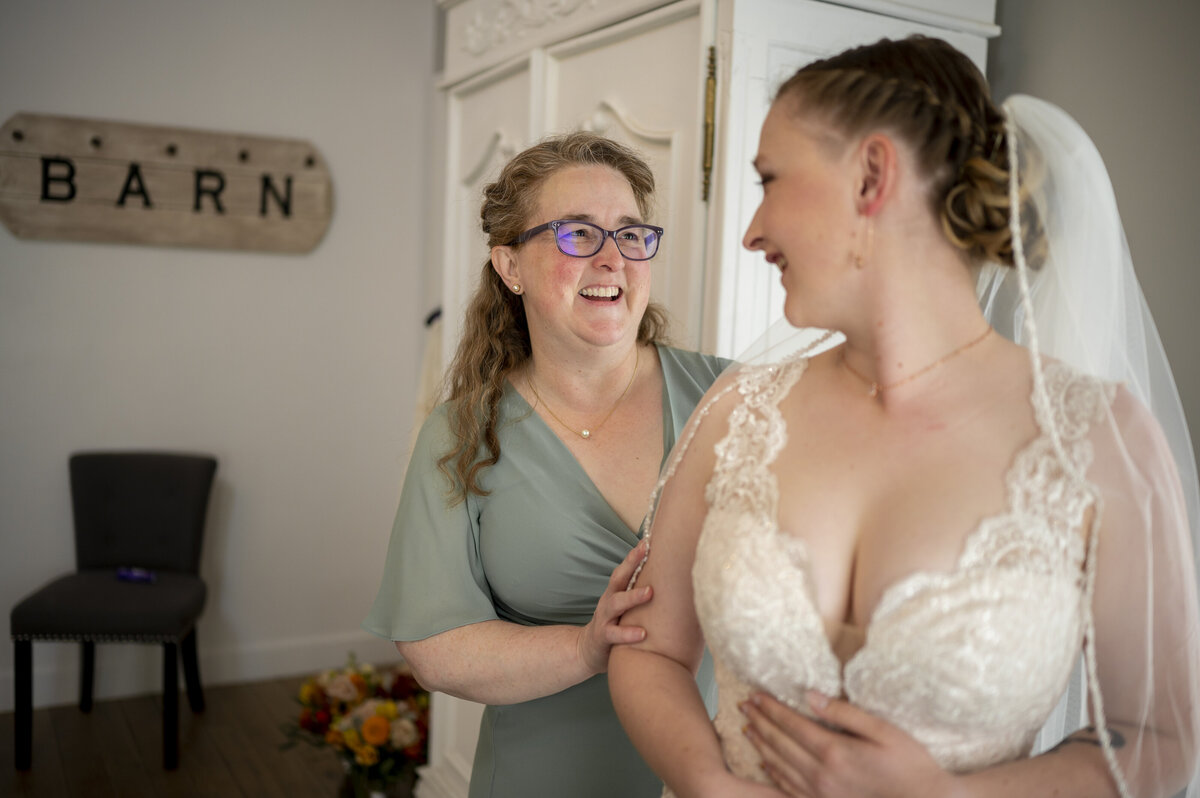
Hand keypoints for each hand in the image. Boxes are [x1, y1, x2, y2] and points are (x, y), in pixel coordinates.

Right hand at [577, 539, 653, 673]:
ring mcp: (604, 618)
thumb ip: (643, 595)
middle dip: (631, 563)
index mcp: (616, 592)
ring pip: (616, 603)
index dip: (635, 555)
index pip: (625, 569)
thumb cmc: (617, 625)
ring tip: (650, 592)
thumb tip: (677, 584)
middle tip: (647, 552)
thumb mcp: (627, 608)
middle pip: (618, 578)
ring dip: (632, 596)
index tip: (648, 540)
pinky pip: (614, 634)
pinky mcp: (603, 637)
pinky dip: (627, 633)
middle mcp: (609, 600)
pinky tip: (642, 633)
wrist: (588, 651)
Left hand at [741, 691, 959, 797]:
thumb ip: (844, 713)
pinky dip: (773, 773)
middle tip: (744, 705)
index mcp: (834, 751)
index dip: (771, 708)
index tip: (756, 694)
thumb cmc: (909, 763)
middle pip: (780, 743)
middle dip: (760, 721)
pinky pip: (790, 788)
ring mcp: (821, 793)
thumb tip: (810, 696)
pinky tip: (764, 763)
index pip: (791, 724)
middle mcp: (821, 774)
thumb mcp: (882, 730)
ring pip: (779, 765)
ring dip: (761, 745)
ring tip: (747, 728)